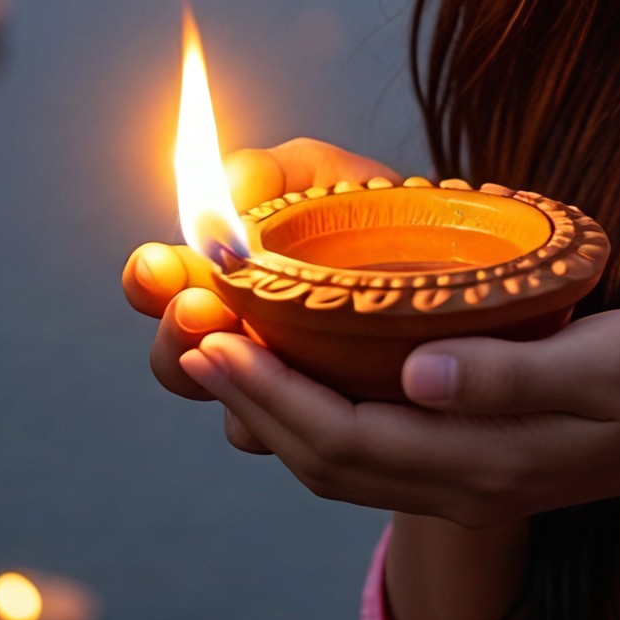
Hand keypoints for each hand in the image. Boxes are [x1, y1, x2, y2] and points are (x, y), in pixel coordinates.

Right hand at [122, 136, 399, 454]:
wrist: (471, 271)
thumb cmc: (383, 216)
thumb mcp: (328, 176)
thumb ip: (273, 172)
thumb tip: (229, 185)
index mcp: (230, 279)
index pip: (161, 290)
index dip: (148, 284)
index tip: (153, 266)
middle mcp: (249, 342)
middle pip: (180, 364)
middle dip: (177, 339)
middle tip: (198, 309)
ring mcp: (296, 391)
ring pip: (239, 417)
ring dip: (235, 384)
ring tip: (248, 342)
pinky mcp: (353, 432)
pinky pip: (312, 447)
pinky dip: (308, 418)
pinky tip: (322, 391)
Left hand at [175, 304, 619, 529]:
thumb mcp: (602, 363)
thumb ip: (511, 373)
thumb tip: (420, 371)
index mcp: (482, 460)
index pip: (345, 436)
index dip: (270, 391)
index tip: (216, 337)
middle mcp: (460, 481)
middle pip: (323, 457)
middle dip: (250, 399)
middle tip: (193, 335)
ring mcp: (467, 479)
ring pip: (340, 462)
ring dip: (275, 411)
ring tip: (230, 350)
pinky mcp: (475, 462)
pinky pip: (372, 453)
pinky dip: (321, 415)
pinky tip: (309, 371)